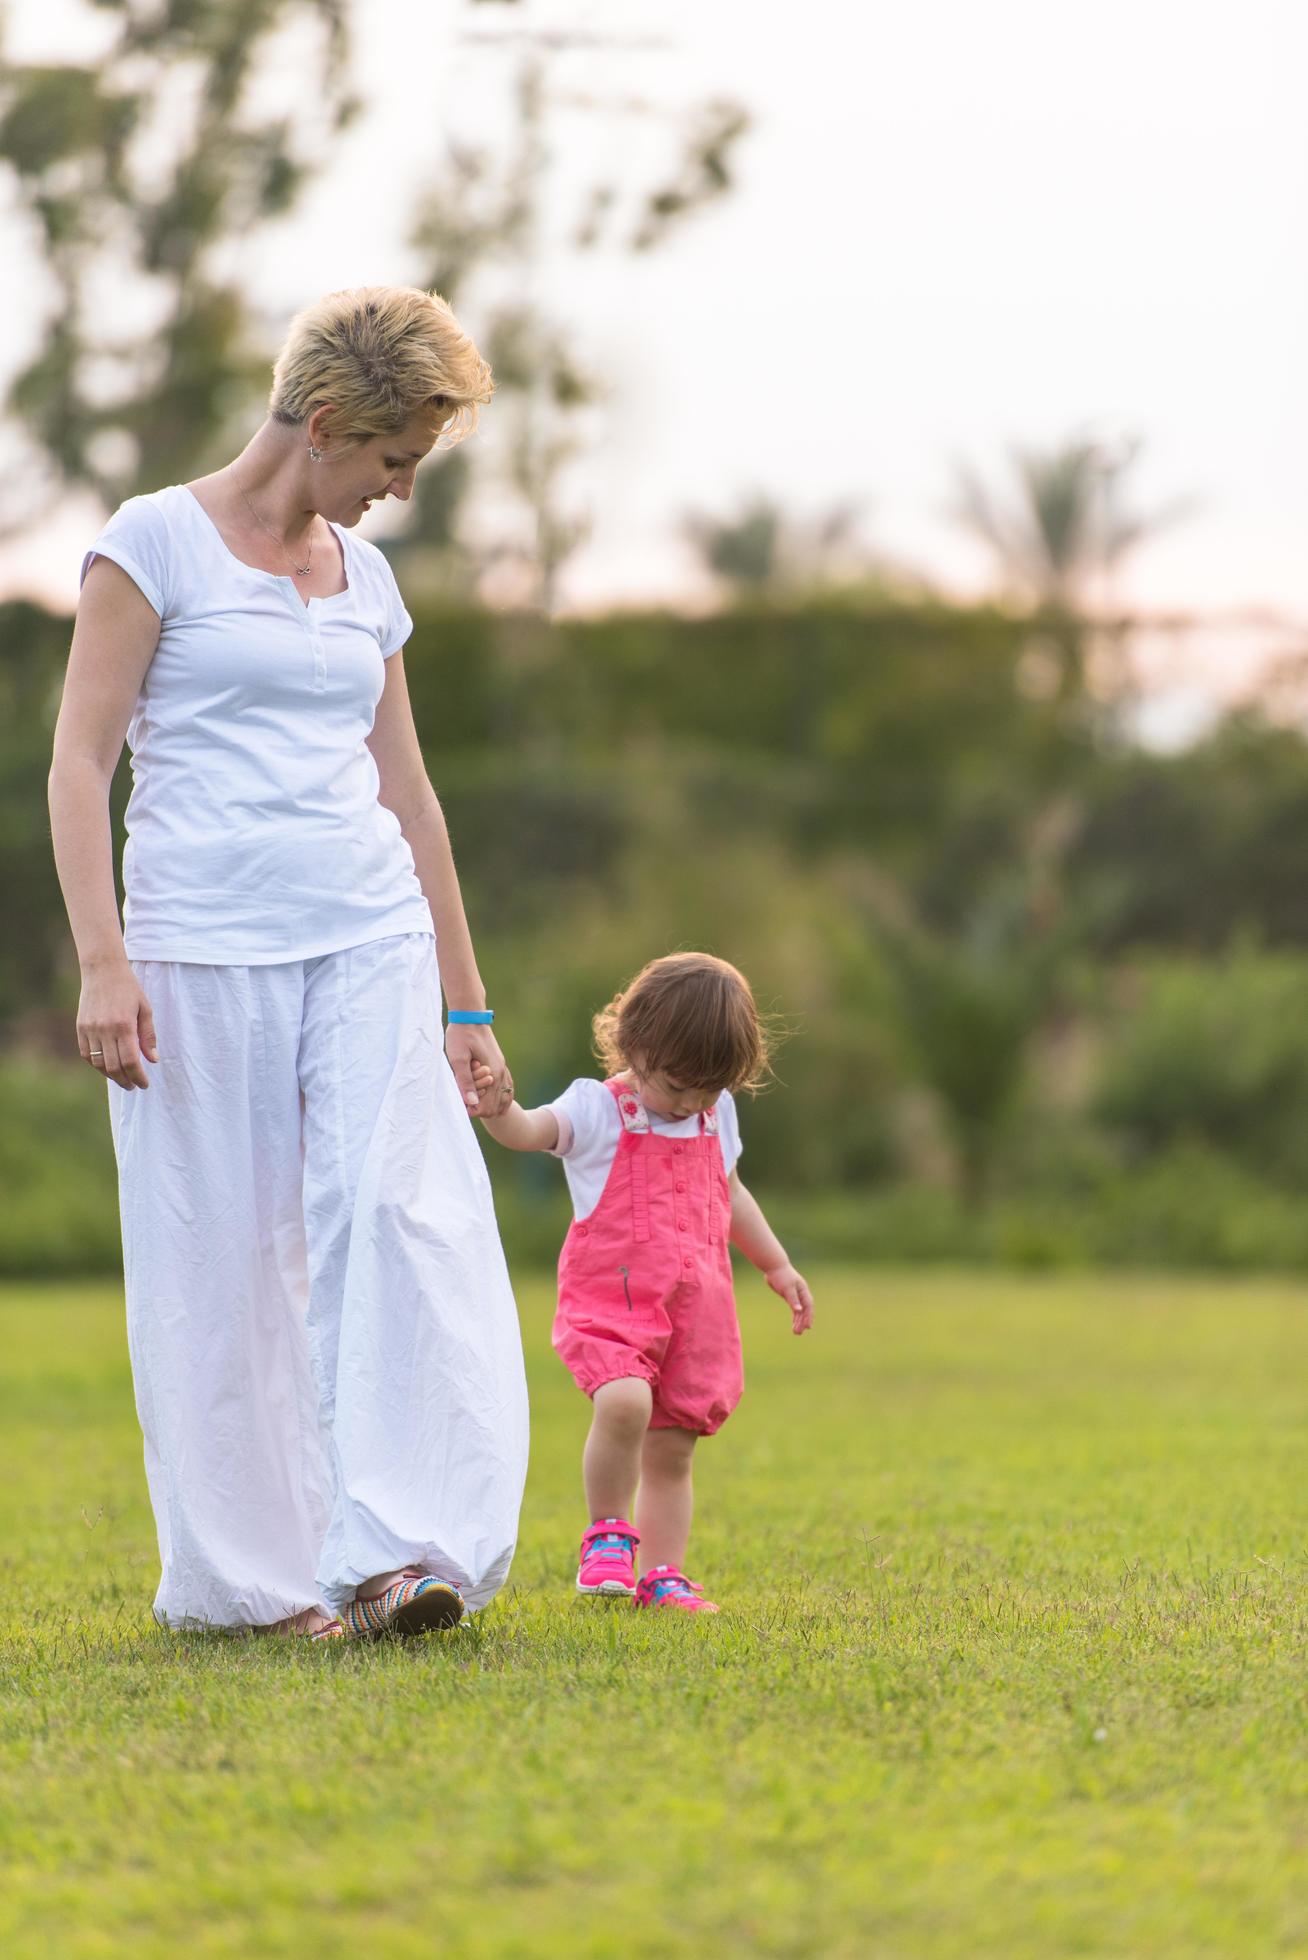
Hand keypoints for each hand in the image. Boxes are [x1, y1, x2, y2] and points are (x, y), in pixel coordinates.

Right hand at [78, 957, 157, 1090]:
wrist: (102, 970)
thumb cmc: (128, 988)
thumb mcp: (145, 1009)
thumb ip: (148, 1036)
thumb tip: (153, 1060)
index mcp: (124, 1026)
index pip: (130, 1061)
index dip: (138, 1077)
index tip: (144, 1084)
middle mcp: (105, 1030)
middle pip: (114, 1067)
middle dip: (125, 1081)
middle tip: (134, 1085)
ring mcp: (90, 1029)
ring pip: (98, 1064)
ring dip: (111, 1075)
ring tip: (122, 1078)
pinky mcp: (80, 1027)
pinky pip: (86, 1054)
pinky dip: (96, 1064)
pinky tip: (107, 1066)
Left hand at [444, 1020, 511, 1115]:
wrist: (470, 1016)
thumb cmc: (461, 1036)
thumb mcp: (458, 1059)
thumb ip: (465, 1081)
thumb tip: (471, 1102)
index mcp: (492, 1073)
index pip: (487, 1106)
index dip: (473, 1111)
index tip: (462, 1108)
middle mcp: (501, 1072)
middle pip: (497, 1105)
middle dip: (482, 1110)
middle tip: (466, 1108)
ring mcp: (503, 1067)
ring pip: (505, 1097)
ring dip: (493, 1106)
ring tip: (479, 1109)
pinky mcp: (501, 1063)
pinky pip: (508, 1086)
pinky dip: (504, 1098)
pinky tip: (498, 1102)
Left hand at [765, 1261, 813, 1334]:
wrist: (773, 1267)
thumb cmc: (781, 1275)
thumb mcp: (787, 1288)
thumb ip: (793, 1299)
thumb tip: (799, 1311)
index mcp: (803, 1291)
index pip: (808, 1306)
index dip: (808, 1317)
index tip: (808, 1327)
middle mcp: (801, 1294)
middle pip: (804, 1310)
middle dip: (802, 1322)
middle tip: (799, 1333)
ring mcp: (795, 1295)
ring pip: (799, 1311)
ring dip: (798, 1321)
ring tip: (796, 1332)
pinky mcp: (789, 1296)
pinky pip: (794, 1309)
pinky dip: (794, 1316)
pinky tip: (794, 1323)